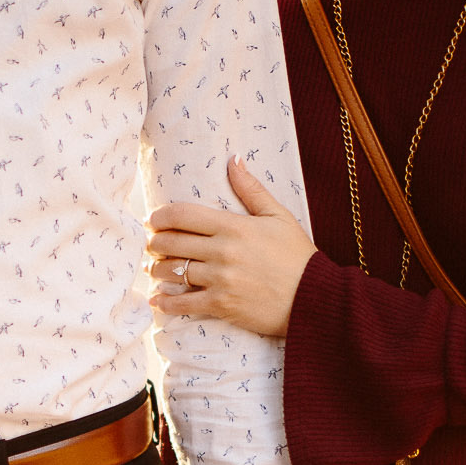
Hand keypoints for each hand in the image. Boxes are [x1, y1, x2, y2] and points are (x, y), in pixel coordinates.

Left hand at [146, 156, 316, 336]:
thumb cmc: (297, 256)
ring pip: (173, 272)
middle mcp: (223, 251)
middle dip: (154, 243)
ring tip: (153, 269)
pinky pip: (183, 304)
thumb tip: (233, 160)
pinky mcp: (221, 305)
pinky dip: (165, 303)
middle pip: (171, 243)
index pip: (183, 215)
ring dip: (156, 270)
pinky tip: (157, 300)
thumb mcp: (279, 216)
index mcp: (234, 226)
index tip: (153, 220)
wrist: (314, 299)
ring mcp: (220, 280)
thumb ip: (252, 189)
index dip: (160, 216)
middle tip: (151, 244)